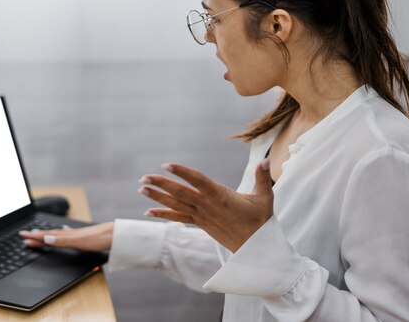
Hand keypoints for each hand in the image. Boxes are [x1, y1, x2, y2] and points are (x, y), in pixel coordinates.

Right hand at [19, 222, 113, 251]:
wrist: (115, 234)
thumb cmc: (99, 238)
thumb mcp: (79, 242)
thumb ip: (62, 241)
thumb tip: (46, 239)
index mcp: (68, 235)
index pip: (47, 236)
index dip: (35, 237)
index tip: (23, 236)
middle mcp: (71, 233)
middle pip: (50, 234)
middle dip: (37, 235)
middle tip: (24, 235)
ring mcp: (77, 234)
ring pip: (58, 234)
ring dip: (47, 234)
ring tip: (38, 232)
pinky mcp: (84, 236)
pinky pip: (68, 234)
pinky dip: (62, 233)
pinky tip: (64, 230)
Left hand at [138, 160, 272, 252]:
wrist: (256, 248)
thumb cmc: (260, 220)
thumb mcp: (265, 197)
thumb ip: (263, 177)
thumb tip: (267, 159)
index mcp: (221, 196)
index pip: (198, 181)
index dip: (182, 172)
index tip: (166, 165)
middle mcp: (208, 206)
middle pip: (181, 193)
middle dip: (162, 184)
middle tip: (144, 178)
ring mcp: (202, 216)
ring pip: (177, 205)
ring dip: (158, 197)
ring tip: (141, 189)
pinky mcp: (201, 224)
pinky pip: (179, 218)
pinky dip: (164, 214)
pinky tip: (148, 212)